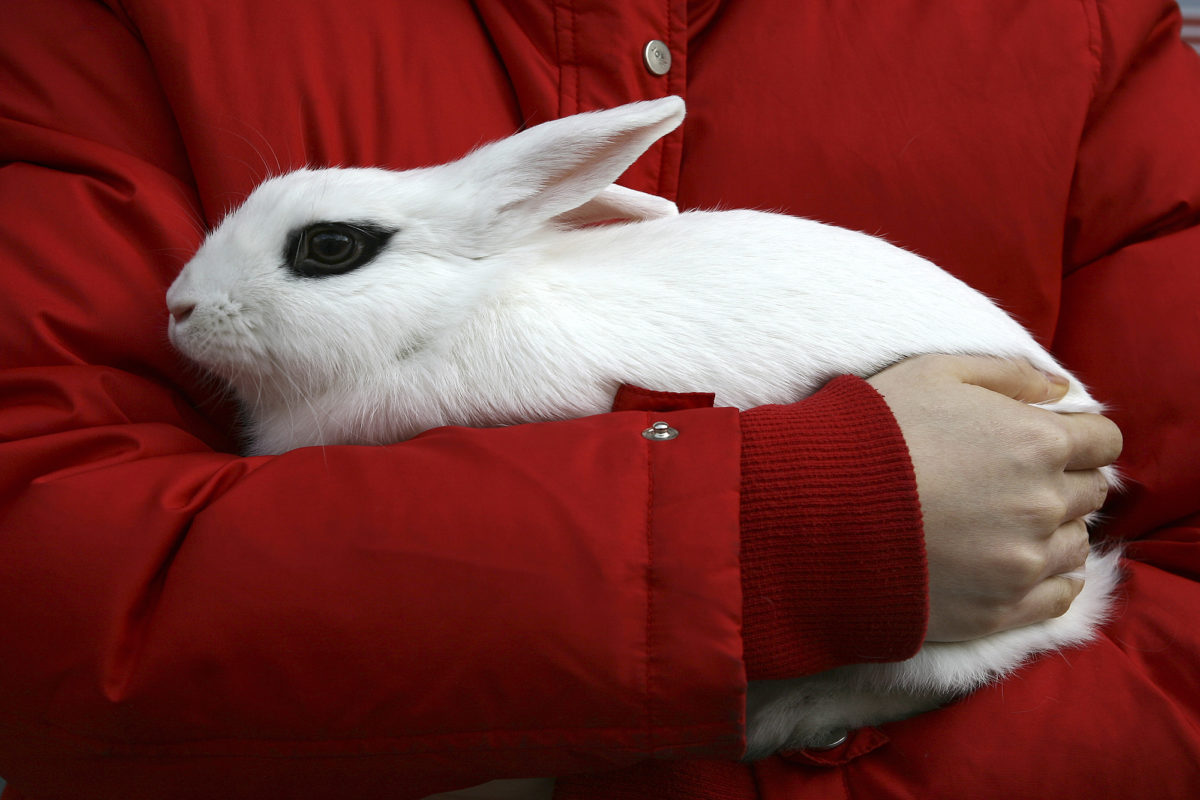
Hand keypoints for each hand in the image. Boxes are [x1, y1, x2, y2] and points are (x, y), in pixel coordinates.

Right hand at [866, 355, 1121, 641]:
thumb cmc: (872, 431)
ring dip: (1053, 530)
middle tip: (1011, 479)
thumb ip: (1008, 374)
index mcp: (1038, 441)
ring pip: (1076, 544)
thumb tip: (1058, 391)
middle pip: (1090, 491)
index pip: (1103, 439)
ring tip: (1003, 523)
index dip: (1076, 436)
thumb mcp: (934, 371)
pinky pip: (1058, 598)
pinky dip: (1048, 580)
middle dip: (1061, 480)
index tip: (1046, 440)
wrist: (816, 509)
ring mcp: (1024, 561)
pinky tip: (1015, 565)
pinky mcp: (1000, 608)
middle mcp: (1045, 503)